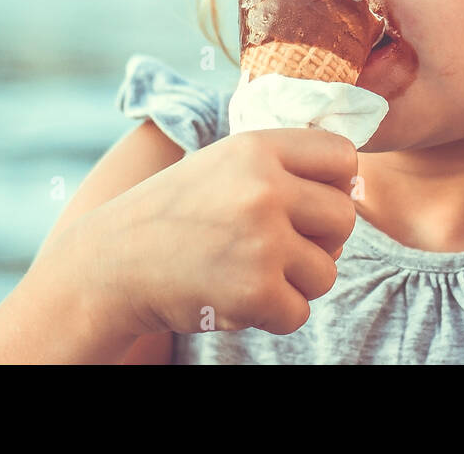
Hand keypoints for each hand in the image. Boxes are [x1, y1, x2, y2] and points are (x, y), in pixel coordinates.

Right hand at [73, 127, 357, 336]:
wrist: (110, 266)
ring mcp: (261, 240)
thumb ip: (282, 165)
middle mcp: (263, 188)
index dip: (335, 184)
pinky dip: (274, 314)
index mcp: (257, 147)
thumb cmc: (175, 215)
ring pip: (326, 271)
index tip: (308, 202)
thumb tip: (354, 181)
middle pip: (344, 218)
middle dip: (320, 241)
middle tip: (279, 247)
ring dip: (296, 282)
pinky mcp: (255, 290)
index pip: (342, 157)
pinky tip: (238, 296)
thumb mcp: (223, 163)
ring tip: (250, 271)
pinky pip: (300, 311)